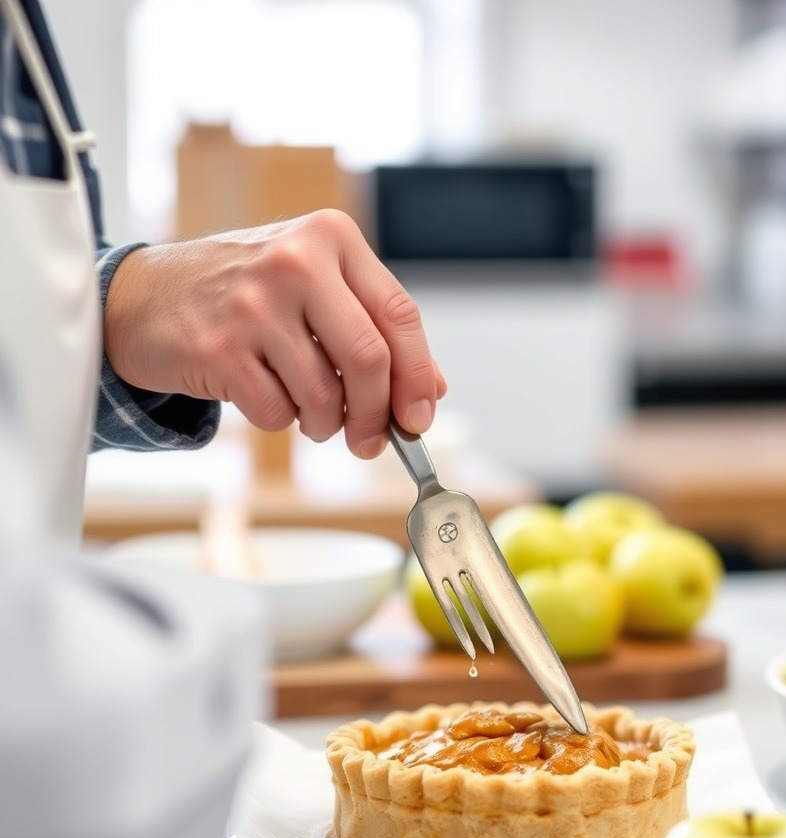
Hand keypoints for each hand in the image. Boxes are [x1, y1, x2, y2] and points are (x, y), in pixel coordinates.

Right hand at [103, 210, 446, 457]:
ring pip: (323, 395)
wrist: (144, 295)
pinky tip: (263, 394)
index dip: (418, 376)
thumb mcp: (317, 290)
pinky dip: (280, 420)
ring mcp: (253, 302)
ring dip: (323, 423)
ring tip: (307, 411)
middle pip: (369, 360)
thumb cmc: (245, 295)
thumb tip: (431, 391)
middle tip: (370, 441)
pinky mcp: (218, 346)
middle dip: (376, 416)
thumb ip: (375, 331)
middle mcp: (296, 261)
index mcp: (331, 238)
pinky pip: (277, 411)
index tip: (419, 417)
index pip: (400, 315)